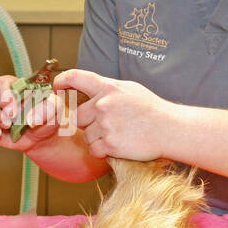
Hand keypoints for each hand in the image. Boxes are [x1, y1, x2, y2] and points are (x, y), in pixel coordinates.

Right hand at [0, 75, 62, 151]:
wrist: (40, 137)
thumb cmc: (47, 118)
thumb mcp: (55, 110)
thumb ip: (49, 107)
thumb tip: (31, 118)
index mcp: (15, 86)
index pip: (1, 83)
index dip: (3, 95)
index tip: (11, 110)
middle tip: (7, 123)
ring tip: (0, 131)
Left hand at [53, 69, 173, 160]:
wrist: (170, 129)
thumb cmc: (151, 110)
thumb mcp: (129, 90)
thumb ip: (106, 89)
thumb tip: (86, 88)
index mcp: (108, 87)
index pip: (76, 77)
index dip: (62, 81)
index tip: (57, 86)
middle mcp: (103, 104)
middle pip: (77, 116)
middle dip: (87, 123)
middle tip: (107, 124)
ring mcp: (106, 124)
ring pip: (86, 135)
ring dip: (97, 138)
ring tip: (119, 134)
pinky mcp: (110, 143)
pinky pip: (94, 149)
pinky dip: (103, 150)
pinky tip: (118, 144)